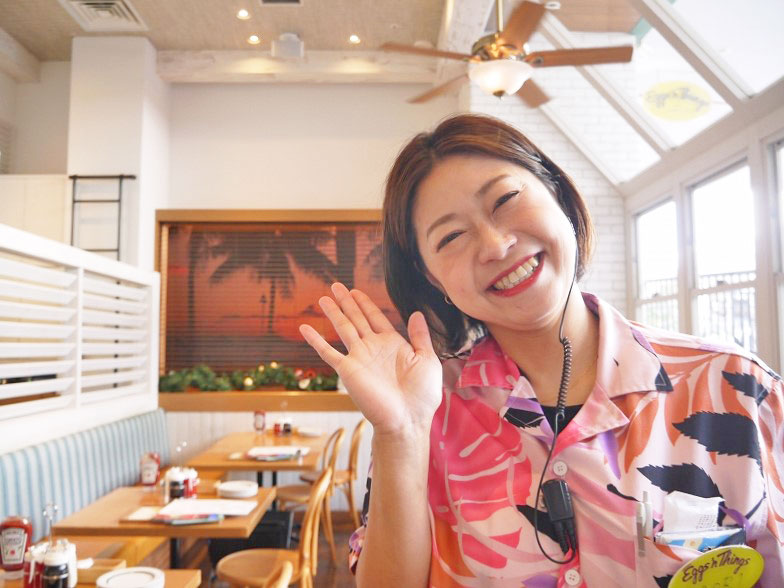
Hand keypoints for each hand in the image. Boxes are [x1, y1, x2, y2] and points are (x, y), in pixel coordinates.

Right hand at [299, 283, 441, 436]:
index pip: (375, 317)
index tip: (355, 291)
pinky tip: (305, 328)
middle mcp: (373, 348)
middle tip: (336, 285)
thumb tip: (416, 313)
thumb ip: (420, 336)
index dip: (365, 303)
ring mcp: (359, 358)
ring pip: (343, 329)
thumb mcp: (427, 360)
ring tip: (323, 298)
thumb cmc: (421, 395)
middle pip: (357, 318)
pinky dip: (316, 340)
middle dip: (347, 302)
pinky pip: (328, 352)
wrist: (408, 419)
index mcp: (392, 344)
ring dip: (333, 313)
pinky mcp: (348, 370)